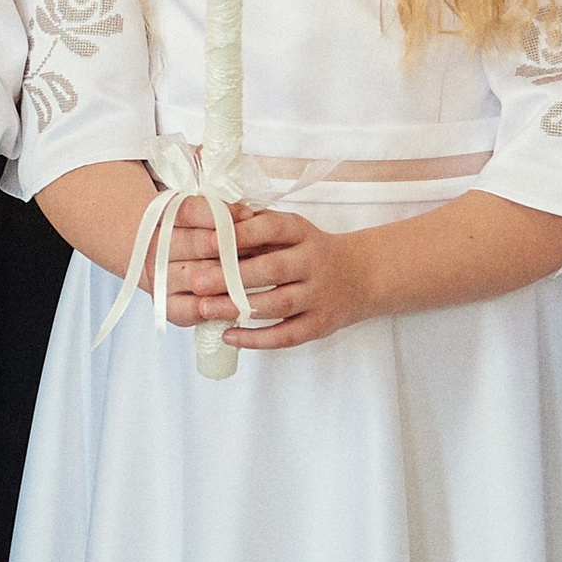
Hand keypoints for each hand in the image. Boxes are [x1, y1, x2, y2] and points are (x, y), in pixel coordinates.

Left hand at [163, 201, 369, 348]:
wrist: (363, 275)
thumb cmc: (312, 251)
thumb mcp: (293, 230)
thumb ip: (258, 227)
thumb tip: (215, 223)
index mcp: (303, 233)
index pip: (273, 228)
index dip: (242, 234)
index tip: (209, 241)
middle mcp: (314, 263)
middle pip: (273, 269)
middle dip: (232, 276)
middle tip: (197, 281)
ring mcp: (319, 296)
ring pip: (278, 304)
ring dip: (239, 308)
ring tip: (205, 309)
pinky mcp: (319, 325)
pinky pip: (287, 335)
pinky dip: (257, 339)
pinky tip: (229, 335)